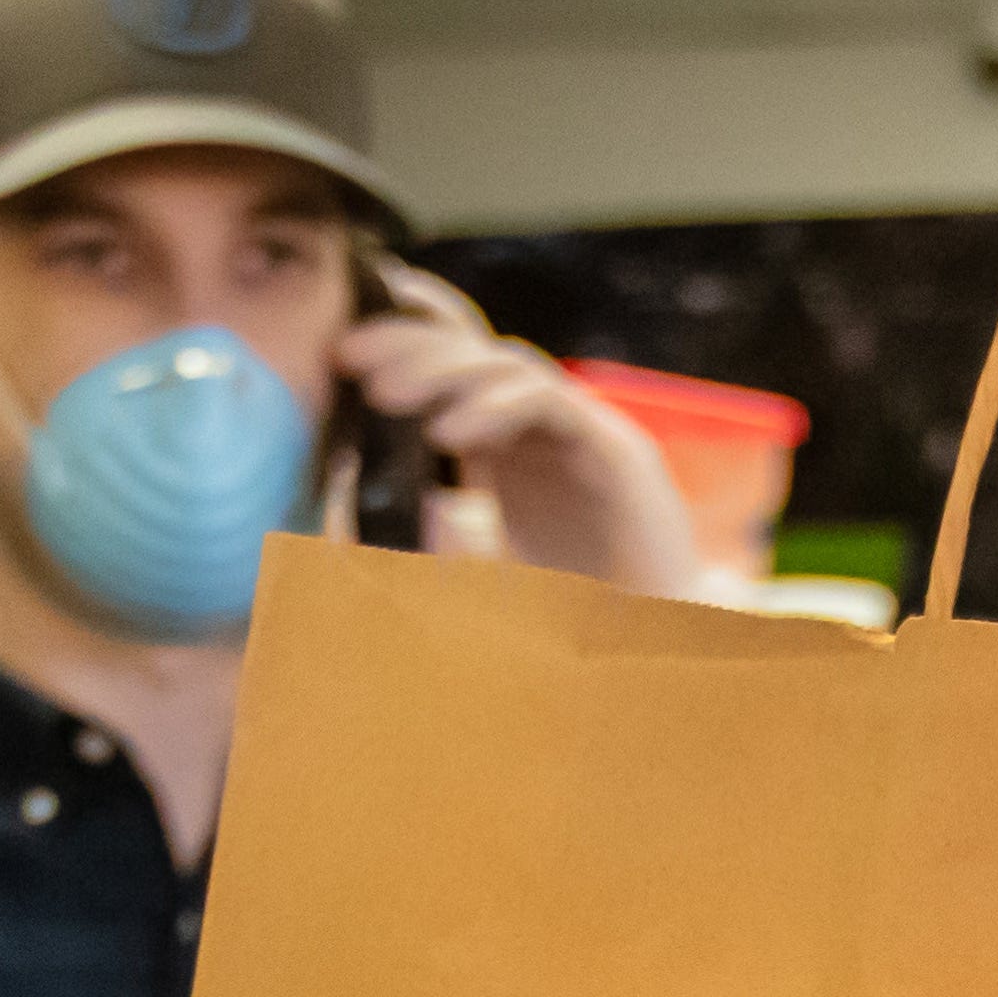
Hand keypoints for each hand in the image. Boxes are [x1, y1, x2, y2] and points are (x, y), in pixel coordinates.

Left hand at [343, 272, 708, 596]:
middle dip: (410, 346)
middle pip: (477, 355)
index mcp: (512, 448)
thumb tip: (371, 500)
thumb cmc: (571, 623)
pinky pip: (551, 404)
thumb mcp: (478, 573)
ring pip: (509, 367)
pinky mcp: (617, 453)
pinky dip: (497, 409)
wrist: (656, 655)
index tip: (341, 350)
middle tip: (350, 358)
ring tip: (387, 397)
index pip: (457, 368)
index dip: (404, 341)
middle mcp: (548, 430)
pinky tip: (448, 434)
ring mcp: (585, 434)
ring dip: (444, 373)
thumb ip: (435, 540)